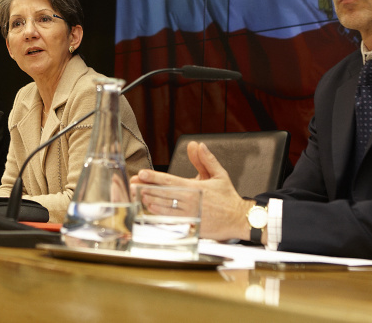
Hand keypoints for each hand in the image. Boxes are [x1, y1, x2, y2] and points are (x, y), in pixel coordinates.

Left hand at [131, 141, 252, 240]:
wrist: (238, 219)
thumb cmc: (228, 197)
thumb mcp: (219, 174)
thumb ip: (206, 160)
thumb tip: (197, 145)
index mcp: (195, 188)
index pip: (170, 181)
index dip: (154, 177)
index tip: (141, 174)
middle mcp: (190, 201)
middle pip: (163, 194)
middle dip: (146, 188)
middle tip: (132, 185)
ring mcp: (189, 214)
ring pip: (164, 208)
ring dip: (150, 201)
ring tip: (138, 196)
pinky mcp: (190, 225)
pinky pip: (171, 220)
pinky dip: (159, 214)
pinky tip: (151, 209)